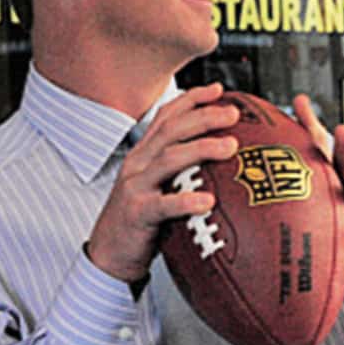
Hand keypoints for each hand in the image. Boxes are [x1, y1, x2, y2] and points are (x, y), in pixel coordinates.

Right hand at [85, 83, 238, 284]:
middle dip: (203, 117)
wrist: (110, 254)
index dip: (190, 100)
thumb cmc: (144, 221)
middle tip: (233, 114)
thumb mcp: (162, 188)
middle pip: (170, 131)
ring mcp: (135, 187)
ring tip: (230, 147)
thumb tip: (225, 163)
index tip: (217, 89)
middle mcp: (138, 164)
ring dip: (201, 149)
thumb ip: (184, 172)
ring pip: (168, 160)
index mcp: (145, 155)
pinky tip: (208, 200)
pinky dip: (185, 201)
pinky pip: (162, 205)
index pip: (166, 118)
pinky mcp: (136, 213)